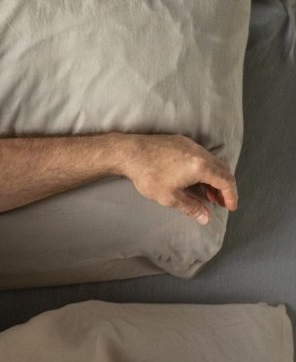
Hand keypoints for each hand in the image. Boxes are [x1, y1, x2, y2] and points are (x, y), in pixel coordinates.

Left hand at [118, 133, 237, 224]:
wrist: (130, 153)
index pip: (226, 181)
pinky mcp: (183, 142)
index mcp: (201, 167)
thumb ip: (191, 208)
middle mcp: (200, 153)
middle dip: (225, 188)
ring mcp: (192, 145)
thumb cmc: (148, 176)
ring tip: (208, 195)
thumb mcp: (169, 197)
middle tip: (221, 203)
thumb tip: (205, 218)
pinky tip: (196, 180)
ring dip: (215, 179)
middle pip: (223, 171)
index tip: (230, 207)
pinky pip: (202, 156)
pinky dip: (205, 169)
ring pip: (213, 162)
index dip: (231, 196)